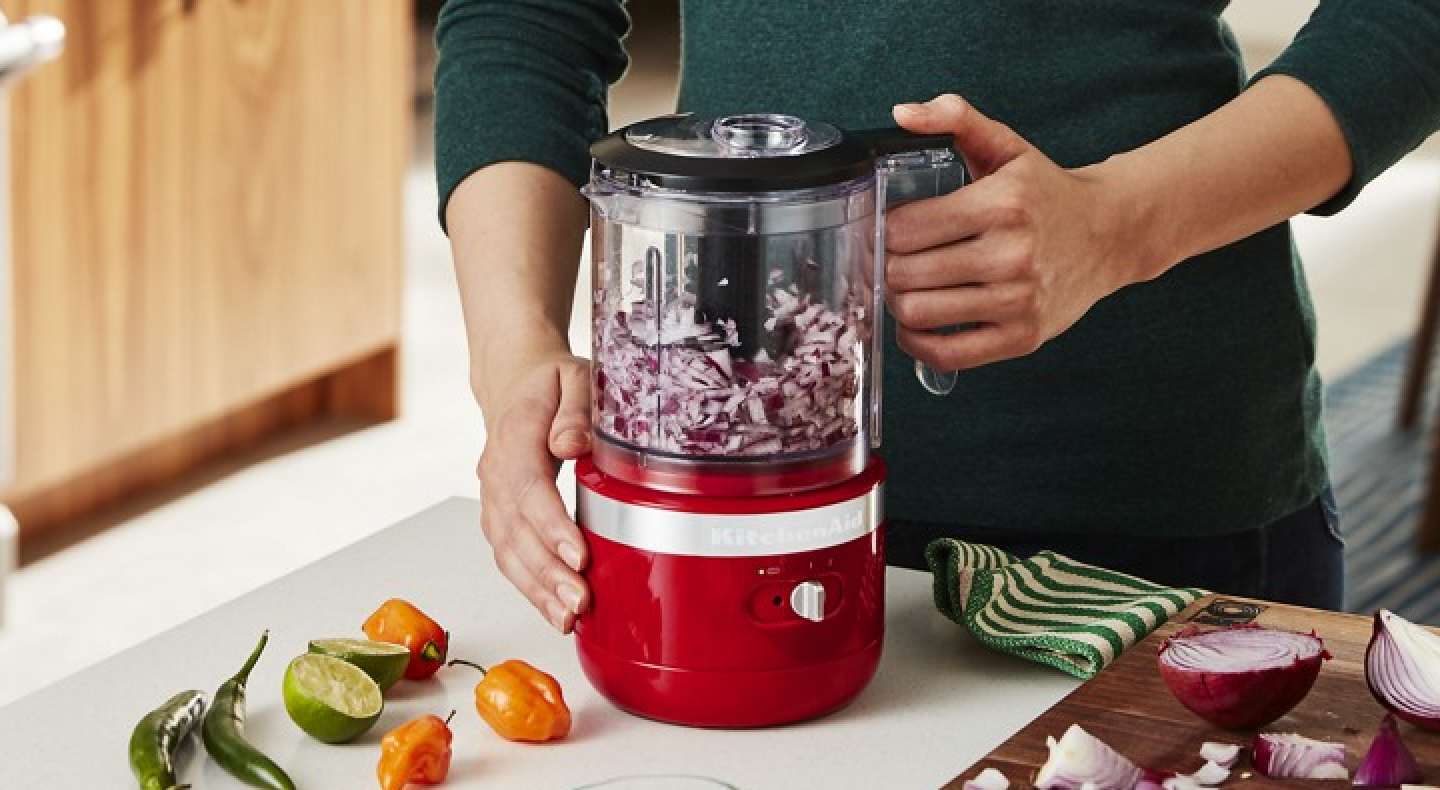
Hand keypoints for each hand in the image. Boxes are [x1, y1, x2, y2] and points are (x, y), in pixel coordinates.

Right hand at [476, 351, 591, 632]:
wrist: (513, 380)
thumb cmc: (549, 380)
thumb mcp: (573, 376)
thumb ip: (576, 409)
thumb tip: (571, 444)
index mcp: (516, 435)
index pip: (528, 488)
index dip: (551, 526)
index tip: (579, 555)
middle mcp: (496, 471)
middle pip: (515, 530)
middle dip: (547, 573)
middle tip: (581, 602)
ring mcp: (492, 497)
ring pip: (507, 551)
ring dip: (537, 590)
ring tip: (569, 618)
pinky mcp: (498, 515)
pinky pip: (508, 556)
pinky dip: (530, 588)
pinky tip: (555, 611)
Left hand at [885, 94, 1140, 370]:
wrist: (1110, 233)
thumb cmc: (1047, 193)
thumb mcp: (1006, 146)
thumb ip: (955, 117)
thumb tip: (902, 113)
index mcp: (1001, 205)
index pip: (905, 229)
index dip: (883, 230)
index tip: (887, 229)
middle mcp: (1010, 255)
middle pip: (905, 273)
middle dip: (885, 266)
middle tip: (890, 260)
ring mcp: (1017, 301)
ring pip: (918, 313)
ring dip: (898, 302)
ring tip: (905, 286)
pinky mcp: (1021, 338)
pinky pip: (945, 354)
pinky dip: (916, 342)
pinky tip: (917, 323)